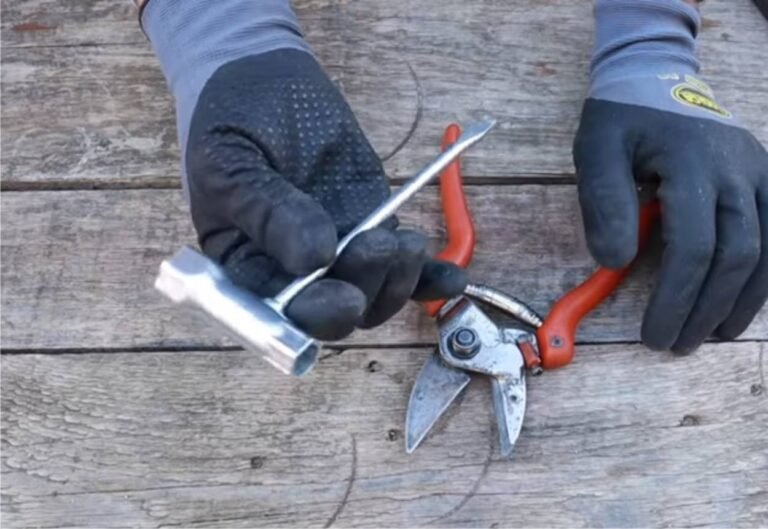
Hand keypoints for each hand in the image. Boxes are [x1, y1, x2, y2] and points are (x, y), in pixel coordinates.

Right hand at [183, 50, 466, 339]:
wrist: (265, 83)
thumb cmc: (232, 123)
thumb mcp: (230, 161)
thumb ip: (265, 210)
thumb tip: (315, 258)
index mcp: (245, 270)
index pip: (280, 314)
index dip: (314, 315)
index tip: (346, 297)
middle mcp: (292, 274)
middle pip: (334, 313)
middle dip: (364, 290)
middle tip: (378, 245)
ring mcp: (338, 256)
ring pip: (373, 296)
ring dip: (397, 280)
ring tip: (405, 240)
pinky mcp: (373, 232)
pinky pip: (405, 269)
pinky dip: (430, 277)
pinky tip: (452, 276)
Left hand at [574, 0, 767, 352]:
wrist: (654, 77)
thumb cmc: (620, 121)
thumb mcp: (595, 151)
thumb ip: (604, 202)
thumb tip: (616, 262)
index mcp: (692, 163)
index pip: (693, 245)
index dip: (676, 297)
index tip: (653, 333)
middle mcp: (738, 168)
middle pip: (735, 254)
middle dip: (705, 307)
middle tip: (678, 342)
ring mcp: (758, 172)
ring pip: (767, 250)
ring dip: (741, 300)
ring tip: (713, 333)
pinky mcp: (766, 176)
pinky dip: (764, 275)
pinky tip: (744, 302)